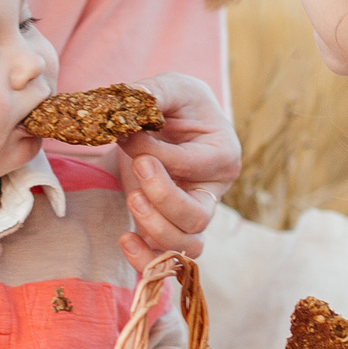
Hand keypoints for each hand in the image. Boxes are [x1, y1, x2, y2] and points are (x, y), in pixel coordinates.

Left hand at [116, 72, 238, 268]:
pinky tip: (124, 238)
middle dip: (162, 196)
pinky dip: (146, 258)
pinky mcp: (170, 228)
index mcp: (223, 154)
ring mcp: (193, 215)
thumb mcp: (172, 88)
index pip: (193, 166)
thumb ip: (155, 91)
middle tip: (136, 165)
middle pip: (197, 216)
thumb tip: (134, 97)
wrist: (169, 126)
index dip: (157, 153)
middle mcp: (213, 192)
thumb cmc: (178, 106)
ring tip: (131, 198)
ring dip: (155, 228)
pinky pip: (167, 260)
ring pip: (186, 244)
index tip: (129, 133)